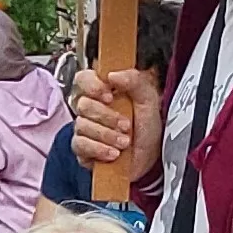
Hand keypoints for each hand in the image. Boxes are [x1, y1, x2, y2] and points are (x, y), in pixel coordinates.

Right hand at [69, 65, 163, 182]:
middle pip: (83, 104)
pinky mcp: (82, 149)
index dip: (92, 85)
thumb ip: (135, 81)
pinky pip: (80, 145)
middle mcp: (91, 108)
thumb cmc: (147, 127)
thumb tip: (112, 75)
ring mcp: (84, 129)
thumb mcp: (149, 100)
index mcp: (104, 91)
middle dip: (107, 117)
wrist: (151, 157)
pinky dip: (99, 149)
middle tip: (126, 125)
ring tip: (125, 142)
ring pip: (82, 126)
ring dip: (107, 135)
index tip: (109, 96)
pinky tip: (114, 154)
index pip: (83, 79)